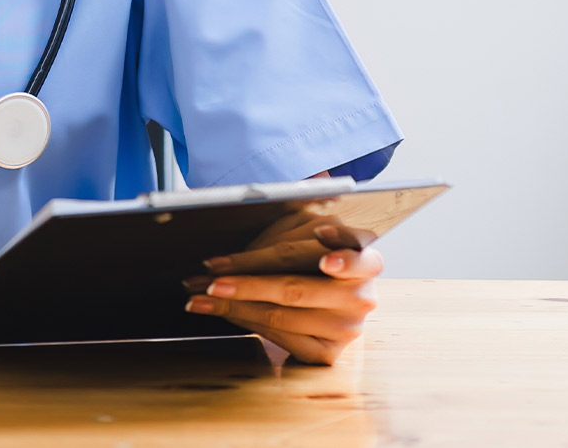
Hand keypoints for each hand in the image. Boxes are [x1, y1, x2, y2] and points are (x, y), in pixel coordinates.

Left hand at [185, 223, 380, 364]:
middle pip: (296, 287)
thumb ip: (292, 228)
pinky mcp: (327, 352)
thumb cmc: (307, 264)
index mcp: (367, 260)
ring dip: (233, 303)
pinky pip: (277, 337)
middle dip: (247, 279)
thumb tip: (257, 214)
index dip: (341, 255)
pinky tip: (219, 309)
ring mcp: (346, 329)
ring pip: (280, 314)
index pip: (356, 255)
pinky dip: (242, 319)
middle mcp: (361, 296)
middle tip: (212, 273)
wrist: (324, 311)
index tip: (323, 246)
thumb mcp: (305, 236)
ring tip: (200, 293)